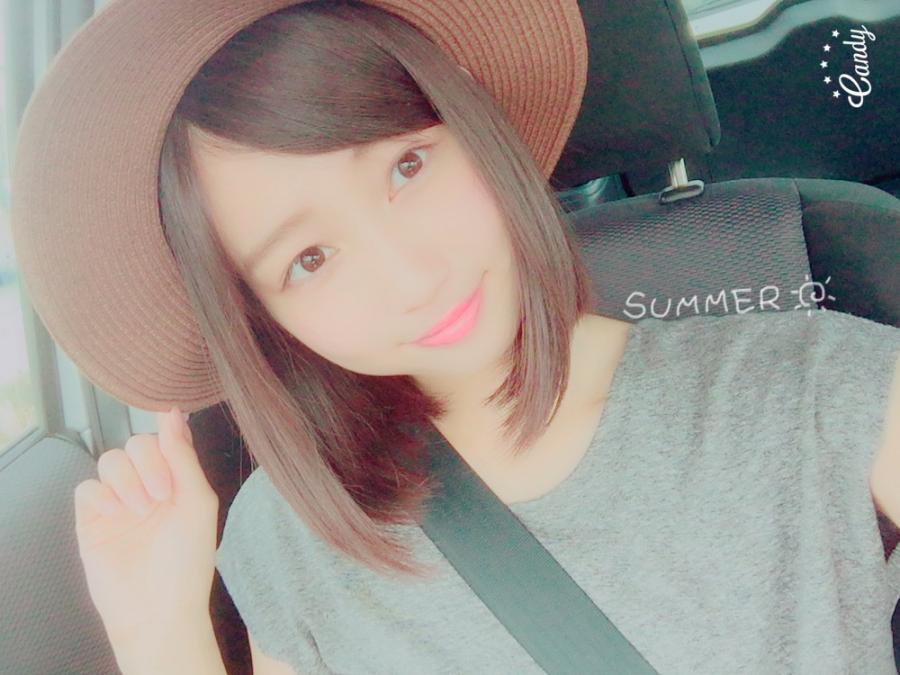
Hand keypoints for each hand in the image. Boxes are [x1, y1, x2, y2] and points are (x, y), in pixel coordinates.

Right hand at [73, 407, 218, 647]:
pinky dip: (102, 496)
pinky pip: (86, 488)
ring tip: (141, 510)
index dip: (165, 437)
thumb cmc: (187, 561)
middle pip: (135, 445)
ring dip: (127, 481)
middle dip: (148, 464)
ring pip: (109, 461)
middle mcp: (148, 488)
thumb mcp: (197, 500)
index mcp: (178, 482)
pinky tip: (117, 515)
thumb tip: (172, 413)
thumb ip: (183, 455)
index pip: (165, 440)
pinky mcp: (92, 520)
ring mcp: (119, 503)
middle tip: (160, 495)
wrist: (158, 608)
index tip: (167, 430)